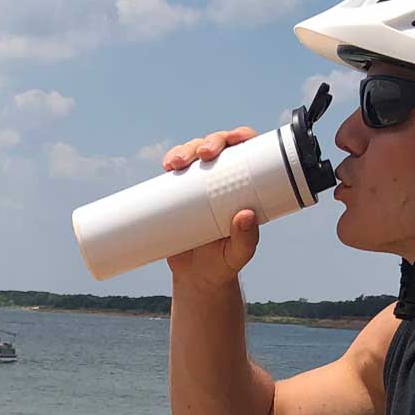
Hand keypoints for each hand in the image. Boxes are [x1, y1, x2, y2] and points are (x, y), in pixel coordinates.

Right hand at [162, 129, 260, 287]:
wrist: (197, 278)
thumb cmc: (224, 264)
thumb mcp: (239, 255)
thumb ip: (246, 239)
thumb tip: (247, 215)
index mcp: (244, 189)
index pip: (247, 153)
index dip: (242, 137)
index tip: (235, 139)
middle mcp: (223, 181)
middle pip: (218, 148)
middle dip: (208, 142)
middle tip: (202, 154)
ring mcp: (199, 185)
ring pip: (193, 154)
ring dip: (185, 150)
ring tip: (176, 164)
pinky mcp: (178, 193)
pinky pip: (175, 171)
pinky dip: (170, 161)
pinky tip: (167, 164)